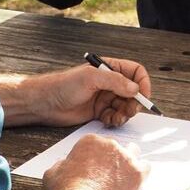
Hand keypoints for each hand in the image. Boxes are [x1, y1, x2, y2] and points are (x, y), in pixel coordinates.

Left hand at [36, 57, 151, 126]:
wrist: (46, 102)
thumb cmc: (65, 85)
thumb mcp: (91, 78)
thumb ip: (115, 81)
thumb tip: (135, 88)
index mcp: (110, 68)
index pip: (136, 72)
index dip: (143, 83)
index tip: (143, 96)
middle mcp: (110, 82)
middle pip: (134, 92)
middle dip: (134, 103)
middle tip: (129, 111)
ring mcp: (105, 97)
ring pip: (126, 106)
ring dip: (125, 114)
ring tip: (117, 118)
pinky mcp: (99, 111)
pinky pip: (115, 116)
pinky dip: (116, 120)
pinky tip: (109, 121)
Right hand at [43, 135, 149, 189]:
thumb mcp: (52, 173)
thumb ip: (61, 164)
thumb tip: (63, 163)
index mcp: (90, 141)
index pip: (97, 143)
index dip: (95, 156)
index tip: (93, 167)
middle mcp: (110, 145)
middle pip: (116, 147)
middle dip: (112, 158)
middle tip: (107, 174)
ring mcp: (126, 158)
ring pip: (133, 153)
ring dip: (129, 162)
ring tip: (123, 176)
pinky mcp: (138, 173)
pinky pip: (146, 167)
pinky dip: (141, 174)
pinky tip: (135, 183)